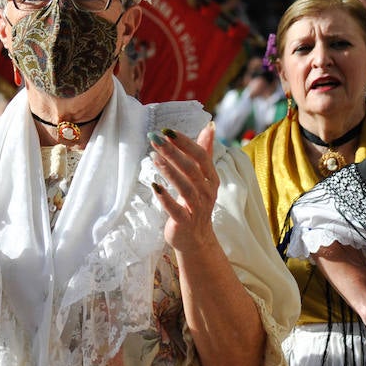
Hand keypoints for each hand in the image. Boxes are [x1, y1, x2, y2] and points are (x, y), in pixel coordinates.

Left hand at [149, 123, 220, 253]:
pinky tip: (154, 186)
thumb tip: (209, 127)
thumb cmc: (196, 203)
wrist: (195, 238)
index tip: (167, 131)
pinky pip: (175, 209)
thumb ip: (205, 152)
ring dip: (169, 171)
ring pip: (185, 187)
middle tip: (155, 138)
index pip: (201, 156)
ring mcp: (197, 208)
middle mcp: (207, 192)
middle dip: (173, 152)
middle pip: (192, 169)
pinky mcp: (184, 222)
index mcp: (211, 178)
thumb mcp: (203, 177)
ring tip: (154, 156)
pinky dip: (165, 198)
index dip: (185, 142)